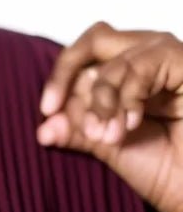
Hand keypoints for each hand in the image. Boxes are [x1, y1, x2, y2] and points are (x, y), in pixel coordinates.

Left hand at [36, 20, 182, 211]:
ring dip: (102, 99)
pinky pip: (139, 67)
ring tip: (106, 134)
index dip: (58, 79)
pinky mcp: (181, 62)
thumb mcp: (106, 143)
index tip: (46, 111)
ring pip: (113, 58)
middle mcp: (145, 54)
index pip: (81, 55)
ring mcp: (165, 56)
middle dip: (71, 79)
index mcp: (125, 67)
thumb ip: (74, 126)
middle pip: (93, 42)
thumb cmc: (164, 169)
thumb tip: (43, 128)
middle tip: (59, 112)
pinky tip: (132, 124)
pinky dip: (127, 96)